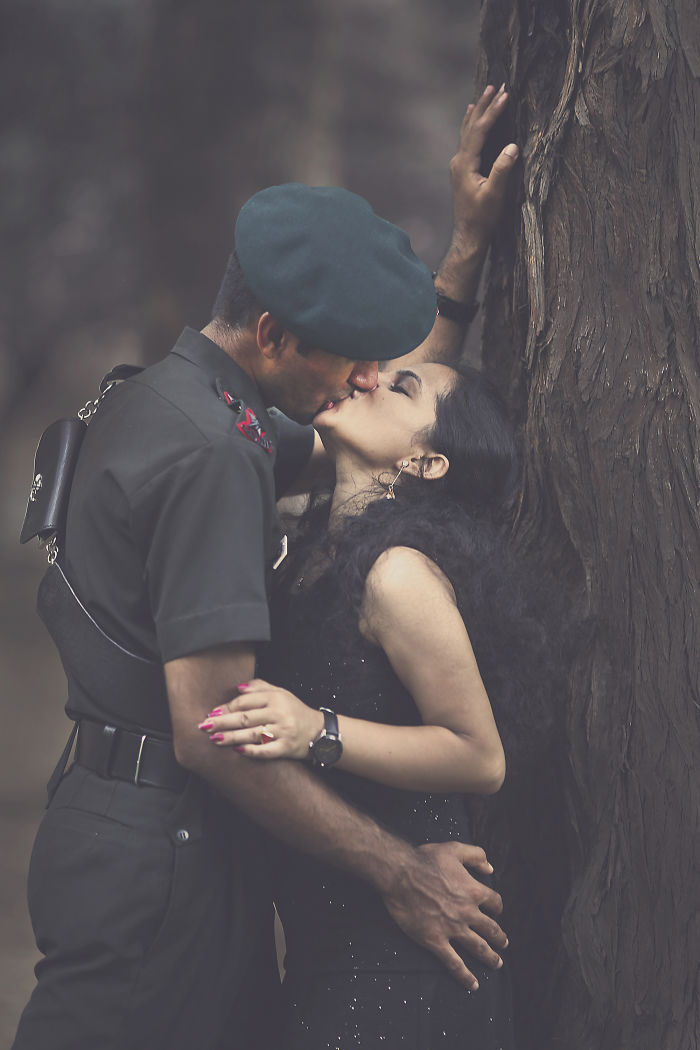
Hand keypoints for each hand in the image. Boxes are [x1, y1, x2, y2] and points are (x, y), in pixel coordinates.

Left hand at [197, 679, 322, 759]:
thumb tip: (238, 688)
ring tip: (214, 739)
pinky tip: (237, 750)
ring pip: (252, 734)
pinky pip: (266, 751)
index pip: (245, 702)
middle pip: (245, 718)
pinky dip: (251, 751)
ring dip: (231, 737)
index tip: (212, 713)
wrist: (318, 731)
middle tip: (204, 726)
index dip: (226, 707)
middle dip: (222, 722)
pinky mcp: (286, 748)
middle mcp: (279, 713)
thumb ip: (259, 688)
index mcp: (275, 698)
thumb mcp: (281, 693)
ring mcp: (283, 731)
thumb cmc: (294, 711)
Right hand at [381, 841, 506, 990]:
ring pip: (478, 948)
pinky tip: (473, 984)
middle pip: (491, 929)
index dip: (497, 907)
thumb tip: (490, 868)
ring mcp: (452, 928)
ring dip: (490, 957)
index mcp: (473, 890)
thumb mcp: (454, 849)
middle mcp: (467, 912)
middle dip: (499, 937)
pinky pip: (454, 963)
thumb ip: (476, 855)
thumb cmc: (425, 859)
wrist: (400, 874)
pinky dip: (465, 976)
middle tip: (503, 944)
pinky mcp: (436, 941)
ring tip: (497, 963)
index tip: (496, 912)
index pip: (495, 902)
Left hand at [449, 84, 518, 254]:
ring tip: (485, 93)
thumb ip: (502, 171)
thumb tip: (512, 146)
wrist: (469, 235)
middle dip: (484, 105)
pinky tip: (471, 116)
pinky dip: (472, 125)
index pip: (479, 131)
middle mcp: (458, 160)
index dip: (492, 112)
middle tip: (496, 84)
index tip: (505, 95)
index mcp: (464, 164)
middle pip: (471, 126)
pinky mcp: (462, 169)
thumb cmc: (482, 218)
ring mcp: (458, 164)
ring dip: (478, 112)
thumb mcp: (494, 195)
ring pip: (468, 131)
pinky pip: (467, 140)